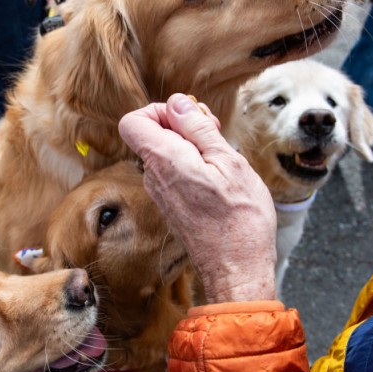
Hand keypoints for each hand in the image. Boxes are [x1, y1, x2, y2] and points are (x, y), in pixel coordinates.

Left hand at [119, 94, 276, 303]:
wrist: (237, 268)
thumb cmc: (239, 218)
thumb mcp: (228, 161)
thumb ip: (198, 128)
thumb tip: (177, 103)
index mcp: (164, 160)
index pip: (133, 121)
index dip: (159, 110)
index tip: (190, 117)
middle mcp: (154, 177)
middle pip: (152, 134)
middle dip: (182, 125)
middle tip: (215, 133)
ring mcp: (161, 193)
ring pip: (166, 153)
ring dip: (191, 146)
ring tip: (222, 157)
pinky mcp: (171, 205)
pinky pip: (173, 173)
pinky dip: (192, 165)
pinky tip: (218, 176)